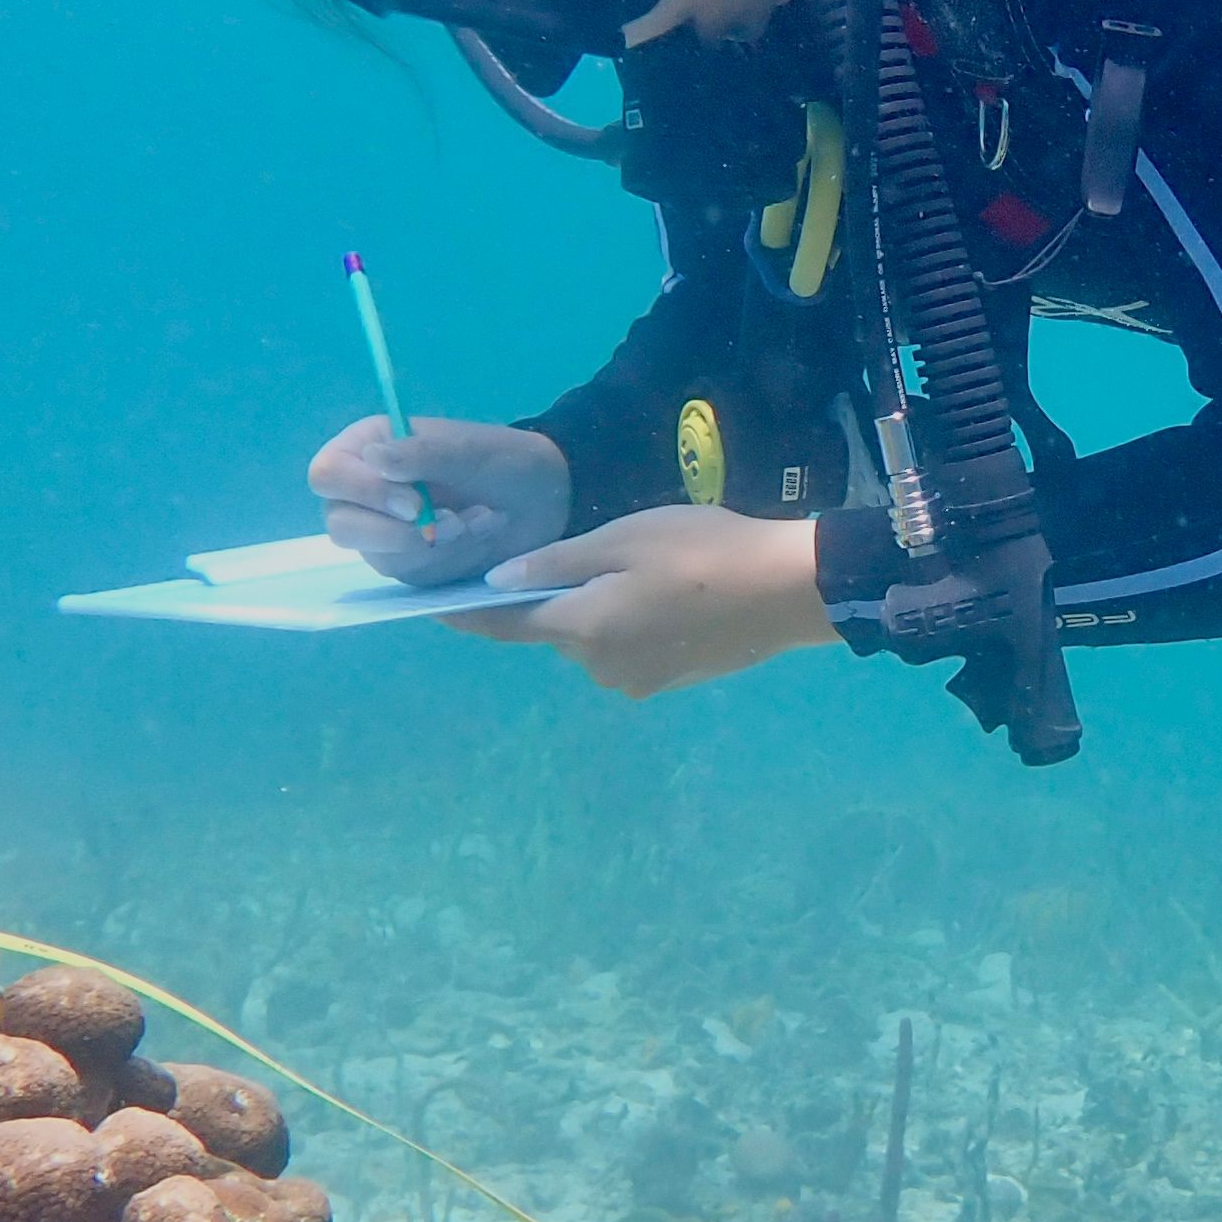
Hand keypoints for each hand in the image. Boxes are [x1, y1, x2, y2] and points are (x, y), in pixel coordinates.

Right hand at [311, 416, 568, 585]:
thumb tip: (373, 458)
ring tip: (483, 520)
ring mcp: (382, 534)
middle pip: (342, 526)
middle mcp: (363, 493)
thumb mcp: (468, 449)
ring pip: (380, 557)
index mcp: (366, 449)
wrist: (543, 498)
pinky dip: (452, 560)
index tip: (415, 505)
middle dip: (400, 533)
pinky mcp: (408, 565)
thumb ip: (421, 453)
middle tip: (454, 523)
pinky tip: (481, 536)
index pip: (329, 474)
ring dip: (438, 546)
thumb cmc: (502, 461)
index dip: (364, 493)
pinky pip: (413, 577)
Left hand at [449, 507, 837, 697]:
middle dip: (553, 597)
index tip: (432, 603)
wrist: (788, 591)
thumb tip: (498, 581)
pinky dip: (628, 624)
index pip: (505, 624)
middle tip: (583, 550)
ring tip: (636, 568)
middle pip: (554, 630)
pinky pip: (626, 650)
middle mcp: (599, 667)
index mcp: (581, 630)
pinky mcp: (668, 681)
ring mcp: (635, 680)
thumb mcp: (623, 539)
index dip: (469, 612)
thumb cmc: (702, 551)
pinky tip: (663, 594)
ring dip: (596, 609)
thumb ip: (557, 563)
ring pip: (592, 640)